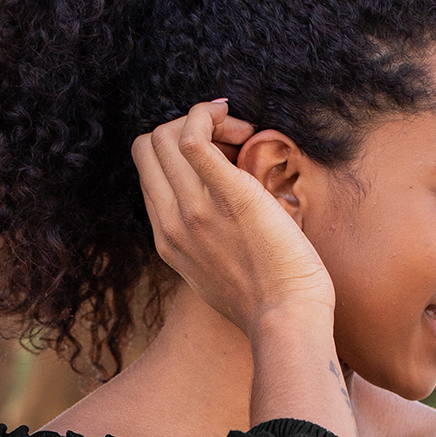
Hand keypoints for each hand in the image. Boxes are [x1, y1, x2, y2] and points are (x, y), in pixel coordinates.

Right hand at [131, 100, 334, 339]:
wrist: (288, 320)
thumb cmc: (267, 299)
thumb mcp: (216, 270)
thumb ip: (206, 238)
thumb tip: (224, 204)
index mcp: (167, 239)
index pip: (148, 170)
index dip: (179, 150)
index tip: (220, 157)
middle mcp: (172, 223)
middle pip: (148, 146)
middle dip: (184, 127)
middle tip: (231, 141)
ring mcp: (196, 211)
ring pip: (165, 136)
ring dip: (204, 120)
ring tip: (242, 136)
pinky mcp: (231, 198)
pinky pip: (194, 139)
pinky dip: (210, 117)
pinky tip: (242, 129)